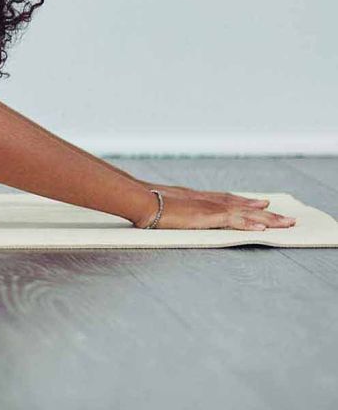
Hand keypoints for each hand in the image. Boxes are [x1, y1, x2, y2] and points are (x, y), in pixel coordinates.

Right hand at [134, 192, 296, 229]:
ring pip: (245, 212)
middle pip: (241, 204)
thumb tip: (160, 215)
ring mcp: (208, 206)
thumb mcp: (159, 206)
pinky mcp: (208, 215)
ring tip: (286, 223)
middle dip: (264, 211)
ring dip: (267, 218)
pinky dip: (250, 223)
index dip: (244, 202)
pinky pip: (235, 220)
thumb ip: (168, 210)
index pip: (226, 198)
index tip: (259, 204)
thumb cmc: (143, 203)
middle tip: (284, 216)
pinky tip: (264, 228)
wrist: (140, 200)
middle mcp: (206, 199)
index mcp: (195, 197)